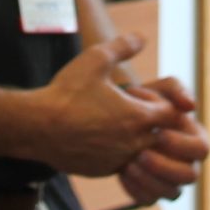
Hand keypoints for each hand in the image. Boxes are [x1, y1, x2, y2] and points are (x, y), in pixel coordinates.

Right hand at [32, 34, 179, 175]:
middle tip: (126, 107)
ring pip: (142, 152)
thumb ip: (123, 47)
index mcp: (138, 117)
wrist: (36, 127)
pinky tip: (97, 136)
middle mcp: (134, 143)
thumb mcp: (96, 59)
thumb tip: (142, 37)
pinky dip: (117, 151)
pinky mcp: (103, 171)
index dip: (159, 101)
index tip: (138, 94)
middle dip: (150, 121)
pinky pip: (122, 163)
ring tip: (111, 121)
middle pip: (161, 135)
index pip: (172, 113)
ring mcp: (119, 160)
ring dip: (134, 138)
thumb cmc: (66, 92)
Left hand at [117, 76, 209, 203]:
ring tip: (128, 165)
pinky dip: (136, 190)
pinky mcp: (152, 191)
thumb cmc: (143, 102)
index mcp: (196, 138)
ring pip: (172, 194)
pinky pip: (150, 200)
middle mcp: (189, 163)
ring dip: (150, 180)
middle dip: (165, 166)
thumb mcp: (158, 90)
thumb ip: (176, 89)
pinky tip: (121, 173)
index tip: (158, 133)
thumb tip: (191, 106)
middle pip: (190, 177)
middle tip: (140, 154)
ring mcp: (172, 181)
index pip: (202, 149)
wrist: (117, 119)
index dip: (182, 144)